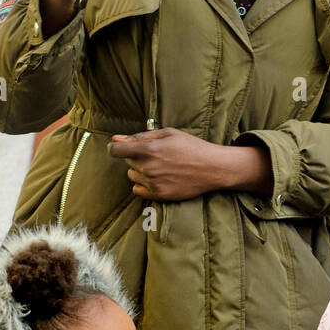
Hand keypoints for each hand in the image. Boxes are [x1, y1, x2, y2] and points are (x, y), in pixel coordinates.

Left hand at [107, 128, 226, 200]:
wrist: (213, 168)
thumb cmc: (192, 147)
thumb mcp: (169, 134)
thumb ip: (141, 136)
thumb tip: (116, 138)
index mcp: (149, 149)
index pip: (115, 150)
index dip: (115, 147)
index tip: (120, 147)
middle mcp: (148, 167)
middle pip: (128, 161)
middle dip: (137, 157)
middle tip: (158, 155)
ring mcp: (153, 182)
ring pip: (132, 176)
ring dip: (141, 171)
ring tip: (161, 167)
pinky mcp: (158, 195)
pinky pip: (137, 190)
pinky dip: (144, 184)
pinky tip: (159, 178)